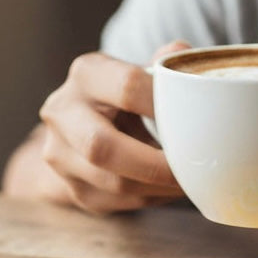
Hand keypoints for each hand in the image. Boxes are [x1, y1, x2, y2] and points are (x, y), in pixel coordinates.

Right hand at [36, 42, 187, 213]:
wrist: (84, 122)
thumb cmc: (126, 93)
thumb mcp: (142, 70)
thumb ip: (166, 65)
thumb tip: (182, 54)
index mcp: (86, 74)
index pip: (127, 87)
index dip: (165, 105)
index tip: (198, 119)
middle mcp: (62, 112)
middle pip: (103, 147)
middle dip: (156, 164)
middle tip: (194, 167)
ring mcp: (59, 154)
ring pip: (113, 183)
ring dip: (159, 187)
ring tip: (191, 181)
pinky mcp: (71, 188)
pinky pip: (117, 202)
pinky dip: (152, 198)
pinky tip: (171, 188)